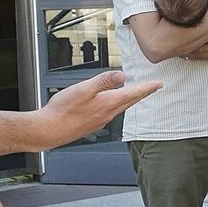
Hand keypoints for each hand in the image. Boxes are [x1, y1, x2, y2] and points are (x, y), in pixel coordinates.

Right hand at [38, 71, 162, 147]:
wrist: (48, 130)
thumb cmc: (62, 111)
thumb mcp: (83, 89)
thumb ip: (103, 81)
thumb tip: (122, 75)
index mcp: (107, 103)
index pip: (133, 93)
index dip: (147, 88)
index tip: (159, 84)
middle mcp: (107, 114)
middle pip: (130, 102)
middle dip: (142, 94)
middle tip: (153, 88)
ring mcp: (100, 121)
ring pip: (121, 108)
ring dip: (130, 100)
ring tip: (136, 94)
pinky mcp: (92, 124)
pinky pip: (110, 113)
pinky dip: (117, 105)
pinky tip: (112, 104)